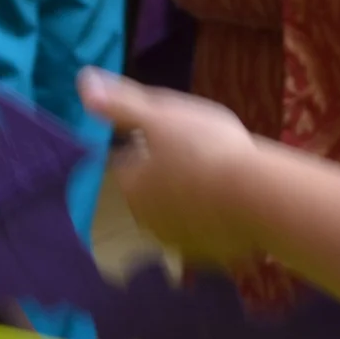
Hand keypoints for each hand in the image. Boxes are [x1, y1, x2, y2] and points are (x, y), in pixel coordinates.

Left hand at [78, 68, 267, 266]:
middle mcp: (145, 222)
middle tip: (196, 152)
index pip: (125, 164)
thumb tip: (83, 82)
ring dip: (188, 198)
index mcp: (129, 188)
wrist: (256, 196)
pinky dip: (212, 219)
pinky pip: (205, 232)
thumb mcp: (159, 114)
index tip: (171, 135)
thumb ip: (120, 103)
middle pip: (149, 192)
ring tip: (217, 175)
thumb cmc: (202, 148)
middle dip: (165, 175)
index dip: (146, 145)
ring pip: (176, 213)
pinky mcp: (209, 256)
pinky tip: (231, 201)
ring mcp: (178, 242)